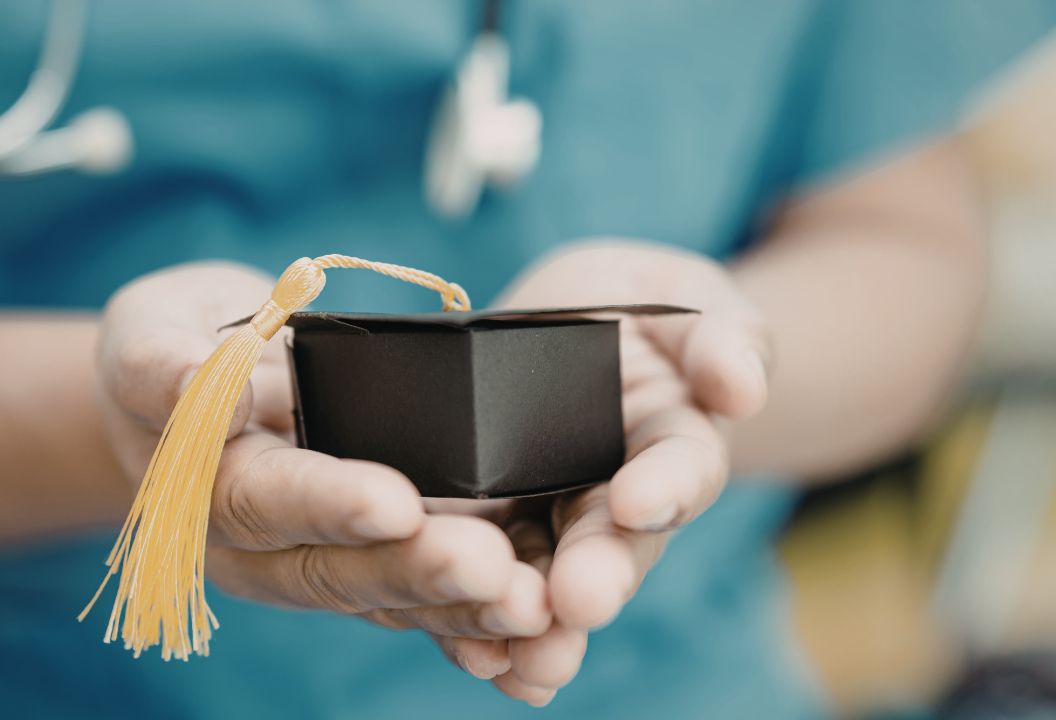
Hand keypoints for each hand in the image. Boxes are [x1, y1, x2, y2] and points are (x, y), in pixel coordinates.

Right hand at [96, 262, 550, 666]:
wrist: (195, 391)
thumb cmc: (173, 348)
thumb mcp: (148, 332)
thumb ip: (161, 363)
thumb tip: (194, 383)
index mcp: (205, 488)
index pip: (265, 500)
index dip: (327, 503)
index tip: (394, 502)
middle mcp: (263, 545)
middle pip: (337, 570)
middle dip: (415, 571)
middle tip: (491, 569)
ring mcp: (320, 558)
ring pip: (389, 596)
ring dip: (460, 607)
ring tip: (530, 605)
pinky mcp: (369, 556)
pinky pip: (420, 596)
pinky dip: (475, 618)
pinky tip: (533, 629)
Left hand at [429, 240, 771, 704]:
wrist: (572, 324)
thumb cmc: (641, 308)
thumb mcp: (688, 301)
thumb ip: (720, 339)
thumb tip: (741, 386)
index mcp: (676, 442)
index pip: (680, 468)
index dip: (665, 486)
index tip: (640, 502)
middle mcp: (617, 498)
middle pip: (612, 545)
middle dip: (597, 575)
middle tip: (579, 603)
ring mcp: (551, 518)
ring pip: (548, 577)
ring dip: (538, 620)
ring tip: (522, 655)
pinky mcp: (489, 523)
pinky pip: (485, 575)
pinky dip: (481, 623)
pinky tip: (479, 660)